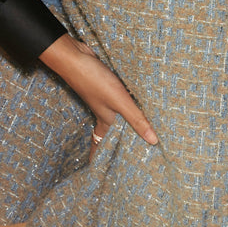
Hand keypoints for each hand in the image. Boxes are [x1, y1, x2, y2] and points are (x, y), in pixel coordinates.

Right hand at [39, 34, 157, 156]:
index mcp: (105, 120)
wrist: (74, 56)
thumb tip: (153, 141)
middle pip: (110, 130)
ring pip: (114, 114)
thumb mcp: (119, 101)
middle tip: (127, 151)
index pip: (102, 144)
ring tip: (134, 128)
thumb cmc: (93, 80)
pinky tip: (133, 98)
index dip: (101, 156)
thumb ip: (136, 119)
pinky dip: (124, 102)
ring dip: (123, 121)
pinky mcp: (105, 84)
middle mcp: (104, 111)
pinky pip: (116, 98)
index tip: (102, 170)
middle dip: (116, 141)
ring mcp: (103, 97)